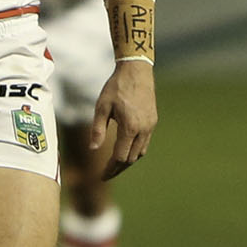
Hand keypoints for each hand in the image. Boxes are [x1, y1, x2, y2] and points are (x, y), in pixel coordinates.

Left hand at [90, 60, 156, 178]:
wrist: (136, 71)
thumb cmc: (116, 87)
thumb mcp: (102, 107)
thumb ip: (97, 129)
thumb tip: (94, 149)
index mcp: (129, 128)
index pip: (120, 157)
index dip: (110, 169)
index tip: (101, 175)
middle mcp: (143, 130)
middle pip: (131, 159)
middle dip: (118, 168)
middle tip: (106, 173)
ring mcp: (150, 126)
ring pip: (140, 152)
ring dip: (128, 160)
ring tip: (115, 164)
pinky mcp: (153, 121)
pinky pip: (145, 143)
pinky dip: (135, 150)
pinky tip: (126, 149)